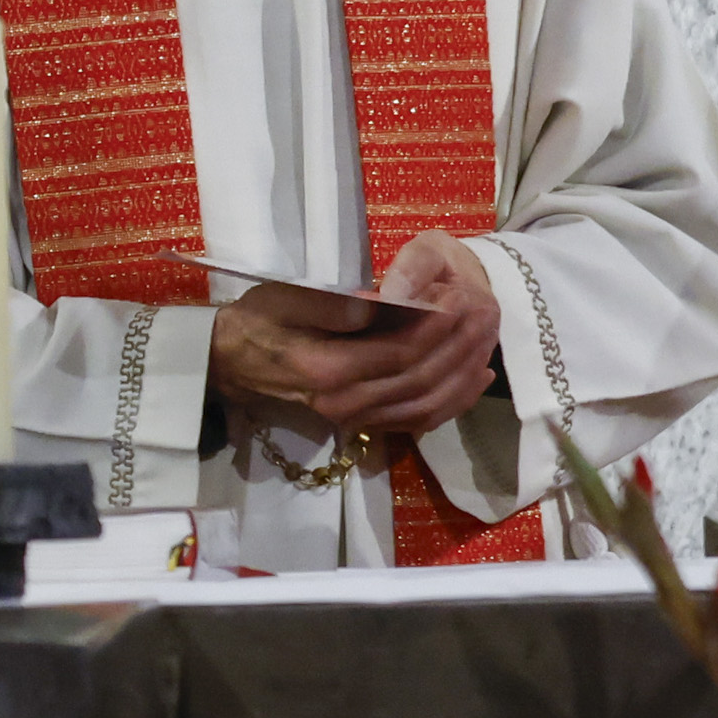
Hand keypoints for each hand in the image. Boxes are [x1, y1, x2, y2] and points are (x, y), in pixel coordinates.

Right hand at [206, 240, 501, 452]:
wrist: (230, 362)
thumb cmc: (258, 321)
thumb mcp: (287, 298)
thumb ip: (335, 303)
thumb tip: (384, 303)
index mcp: (327, 370)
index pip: (402, 351)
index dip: (439, 324)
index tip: (461, 293)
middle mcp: (346, 403)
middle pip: (422, 378)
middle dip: (460, 344)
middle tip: (485, 309)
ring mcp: (355, 419)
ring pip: (428, 403)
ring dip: (464, 372)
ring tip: (487, 337)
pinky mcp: (362, 423)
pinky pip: (419, 420)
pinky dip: (455, 400)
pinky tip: (478, 376)